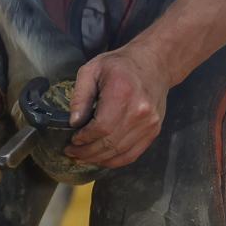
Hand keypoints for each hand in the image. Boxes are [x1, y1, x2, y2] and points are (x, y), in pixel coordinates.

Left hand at [65, 43, 169, 167]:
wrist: (154, 64)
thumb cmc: (120, 65)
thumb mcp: (92, 69)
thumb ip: (80, 96)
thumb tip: (74, 123)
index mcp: (122, 93)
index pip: (101, 127)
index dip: (84, 138)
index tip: (72, 140)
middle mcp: (139, 111)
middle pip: (110, 143)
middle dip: (87, 152)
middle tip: (72, 152)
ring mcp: (149, 124)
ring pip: (120, 152)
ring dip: (99, 159)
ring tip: (83, 157)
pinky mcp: (154, 131)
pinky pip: (132, 154)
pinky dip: (115, 161)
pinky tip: (101, 158)